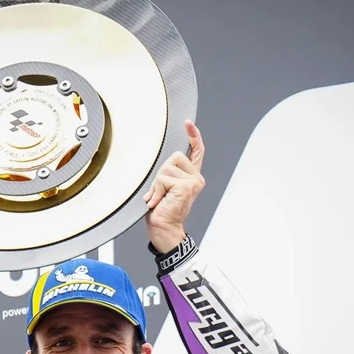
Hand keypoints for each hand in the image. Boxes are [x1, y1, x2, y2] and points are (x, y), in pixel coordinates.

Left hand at [142, 121, 205, 252]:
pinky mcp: (187, 186)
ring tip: (159, 199)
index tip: (188, 123)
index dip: (193, 136)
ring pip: (166, 168)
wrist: (164, 229)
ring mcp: (194, 182)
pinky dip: (156, 190)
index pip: (196, 152)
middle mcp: (196, 178)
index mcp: (191, 177)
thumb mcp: (163, 188)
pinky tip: (159, 202)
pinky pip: (163, 178)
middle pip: (173, 157)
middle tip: (159, 193)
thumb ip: (167, 175)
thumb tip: (162, 167)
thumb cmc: (161, 212)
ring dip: (157, 184)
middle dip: (160, 174)